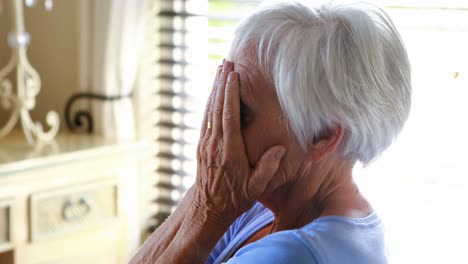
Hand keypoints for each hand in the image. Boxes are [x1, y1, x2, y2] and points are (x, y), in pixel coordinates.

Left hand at [194, 60, 285, 223]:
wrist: (209, 208)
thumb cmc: (236, 198)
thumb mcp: (256, 187)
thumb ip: (267, 168)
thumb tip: (279, 149)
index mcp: (229, 152)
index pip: (229, 117)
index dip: (230, 95)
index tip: (233, 76)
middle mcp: (215, 144)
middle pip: (217, 108)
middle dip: (222, 84)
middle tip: (227, 63)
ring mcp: (205, 144)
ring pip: (209, 111)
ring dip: (214, 90)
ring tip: (220, 70)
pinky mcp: (201, 146)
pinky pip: (205, 120)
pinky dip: (209, 103)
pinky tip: (213, 92)